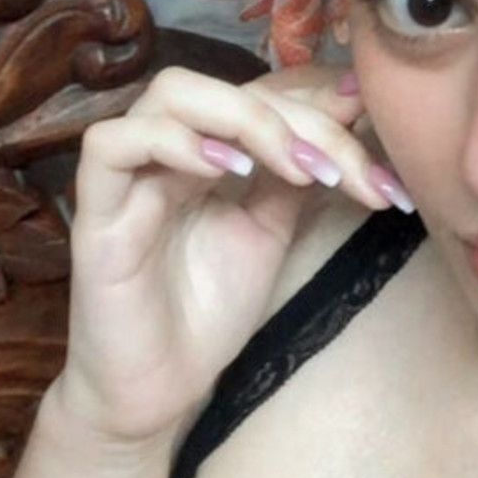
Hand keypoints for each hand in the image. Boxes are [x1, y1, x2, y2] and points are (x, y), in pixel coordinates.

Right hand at [57, 62, 407, 443]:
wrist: (159, 389)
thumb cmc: (208, 310)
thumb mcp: (272, 231)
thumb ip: (299, 175)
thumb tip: (353, 112)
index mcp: (210, 149)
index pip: (268, 93)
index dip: (326, 109)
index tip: (382, 155)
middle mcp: (169, 148)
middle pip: (232, 88)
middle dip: (303, 121)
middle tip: (348, 173)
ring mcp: (129, 175)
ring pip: (171, 94)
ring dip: (247, 119)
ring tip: (298, 168)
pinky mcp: (95, 211)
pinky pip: (112, 145)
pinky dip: (173, 142)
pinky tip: (227, 171)